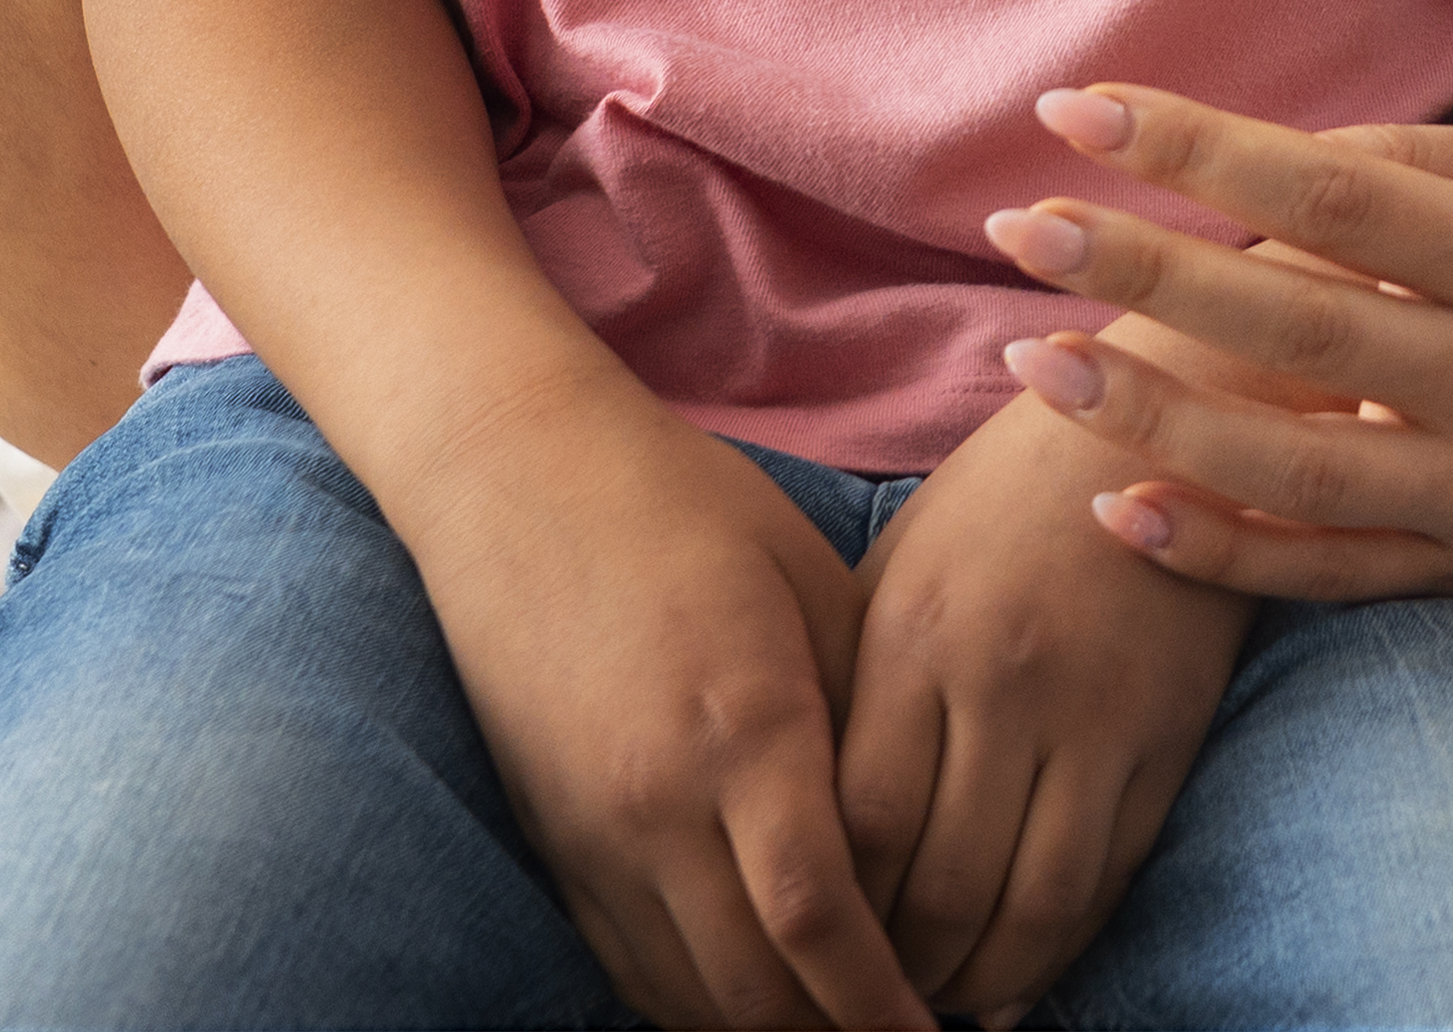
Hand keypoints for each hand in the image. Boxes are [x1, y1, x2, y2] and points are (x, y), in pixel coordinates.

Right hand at [392, 371, 927, 1029]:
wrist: (516, 475)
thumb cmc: (689, 510)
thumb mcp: (815, 587)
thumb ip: (869, 718)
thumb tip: (936, 831)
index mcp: (747, 729)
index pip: (822, 922)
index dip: (882, 1004)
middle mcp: (658, 805)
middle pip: (756, 992)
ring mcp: (592, 835)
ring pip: (688, 999)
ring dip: (772, 1030)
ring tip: (845, 1023)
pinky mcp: (554, 844)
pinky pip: (631, 968)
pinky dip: (698, 1002)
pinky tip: (761, 996)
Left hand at [834, 400, 1249, 1020]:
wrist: (1166, 428)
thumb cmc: (1002, 504)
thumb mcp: (903, 571)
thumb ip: (856, 690)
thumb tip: (801, 828)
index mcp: (918, 636)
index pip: (859, 823)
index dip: (833, 911)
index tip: (809, 948)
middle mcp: (1003, 683)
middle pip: (940, 882)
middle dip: (898, 970)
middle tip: (869, 1002)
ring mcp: (1097, 714)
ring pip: (1032, 904)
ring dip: (978, 980)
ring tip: (941, 1004)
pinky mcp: (1169, 735)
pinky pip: (1110, 876)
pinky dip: (1058, 951)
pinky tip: (1015, 982)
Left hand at [979, 82, 1452, 598]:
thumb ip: (1414, 158)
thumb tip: (1263, 155)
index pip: (1335, 191)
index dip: (1202, 150)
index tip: (1080, 112)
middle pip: (1295, 324)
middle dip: (1142, 272)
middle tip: (1019, 228)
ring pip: (1292, 465)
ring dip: (1151, 418)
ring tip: (1034, 365)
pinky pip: (1324, 574)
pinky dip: (1217, 552)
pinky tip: (1118, 509)